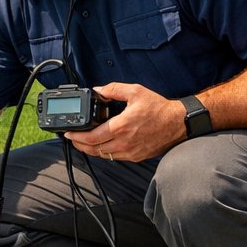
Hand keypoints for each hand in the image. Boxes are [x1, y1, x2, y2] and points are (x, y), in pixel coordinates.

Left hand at [65, 82, 187, 161]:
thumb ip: (114, 89)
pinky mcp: (136, 156)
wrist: (178, 123)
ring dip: (91, 150)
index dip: (76, 137)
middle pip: (93, 149)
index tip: (68, 133)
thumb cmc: (159, 109)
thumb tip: (98, 90)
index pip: (91, 137)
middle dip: (79, 145)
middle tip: (72, 139)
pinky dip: (105, 152)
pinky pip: (114, 157)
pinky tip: (102, 145)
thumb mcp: (135, 92)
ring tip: (84, 142)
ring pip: (103, 155)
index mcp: (121, 127)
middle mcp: (123, 142)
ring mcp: (129, 152)